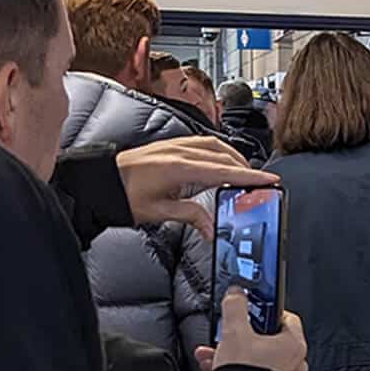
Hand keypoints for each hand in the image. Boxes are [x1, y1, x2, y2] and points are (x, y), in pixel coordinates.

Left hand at [115, 137, 276, 237]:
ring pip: (216, 146)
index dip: (249, 176)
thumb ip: (190, 216)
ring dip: (233, 158)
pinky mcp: (171, 144)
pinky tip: (220, 161)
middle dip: (246, 168)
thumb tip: (212, 227)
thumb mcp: (158, 212)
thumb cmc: (123, 195)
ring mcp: (175, 144)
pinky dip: (219, 151)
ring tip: (243, 174)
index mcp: (179, 167)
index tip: (268, 180)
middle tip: (260, 183)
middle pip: (224, 156)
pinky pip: (203, 142)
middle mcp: (179, 151)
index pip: (224, 171)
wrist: (101, 180)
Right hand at [193, 290, 307, 370]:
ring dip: (234, 353)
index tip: (252, 309)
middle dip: (242, 335)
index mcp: (294, 345)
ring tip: (213, 353)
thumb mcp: (234, 331)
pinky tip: (215, 369)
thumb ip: (235, 306)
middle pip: (269, 339)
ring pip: (258, 360)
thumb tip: (236, 293)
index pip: (286, 317)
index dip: (266, 310)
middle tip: (228, 333)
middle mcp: (295, 364)